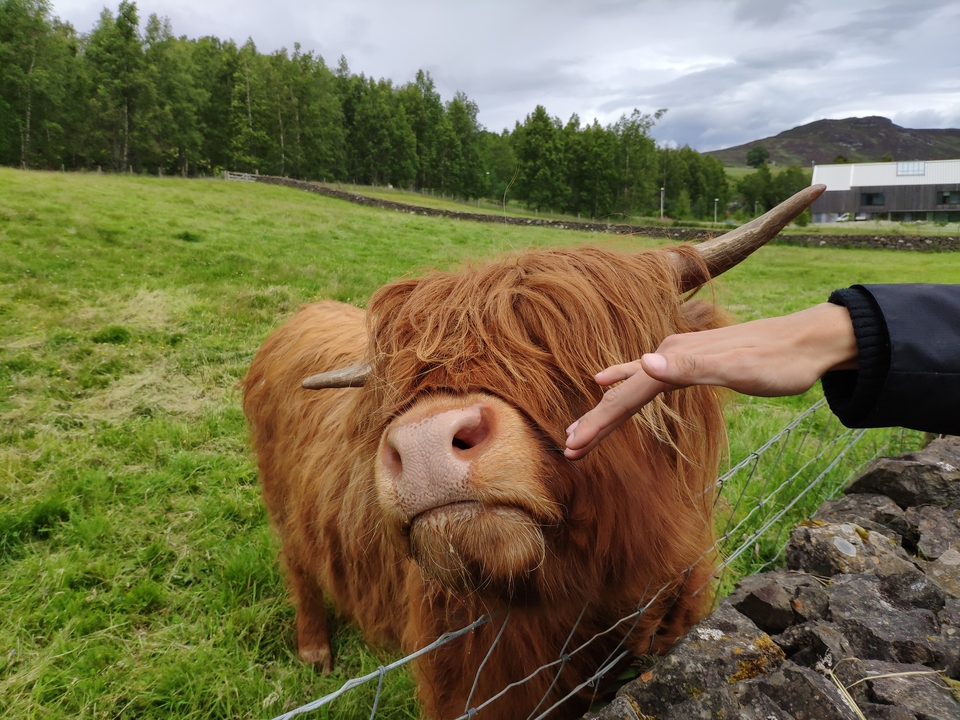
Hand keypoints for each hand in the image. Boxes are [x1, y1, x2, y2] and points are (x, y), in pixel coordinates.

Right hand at [564, 303, 857, 459]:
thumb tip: (643, 363)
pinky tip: (608, 382)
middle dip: (595, 421)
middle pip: (623, 392)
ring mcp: (678, 355)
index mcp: (674, 358)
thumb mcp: (739, 368)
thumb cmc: (779, 361)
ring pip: (630, 386)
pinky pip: (644, 378)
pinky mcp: (689, 361)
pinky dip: (622, 385)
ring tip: (580, 429)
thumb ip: (690, 367)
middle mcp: (669, 353)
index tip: (573, 447)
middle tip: (569, 448)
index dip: (600, 423)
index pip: (626, 396)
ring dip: (605, 409)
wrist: (810, 339)